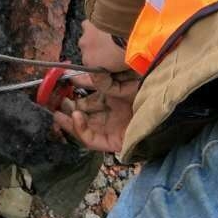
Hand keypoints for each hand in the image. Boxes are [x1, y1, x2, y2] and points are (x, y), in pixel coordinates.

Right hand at [53, 23, 139, 153]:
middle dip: (66, 107)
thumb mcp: (118, 82)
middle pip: (83, 113)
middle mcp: (111, 114)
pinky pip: (92, 139)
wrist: (163, 105)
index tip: (62, 85)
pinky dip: (81, 130)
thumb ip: (98, 79)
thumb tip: (76, 75)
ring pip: (83, 127)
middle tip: (54, 100)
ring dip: (68, 120)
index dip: (74, 93)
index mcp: (113, 99)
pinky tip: (76, 117)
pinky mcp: (113, 143)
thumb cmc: (144, 90)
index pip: (88, 98)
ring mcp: (111, 129)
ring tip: (58, 112)